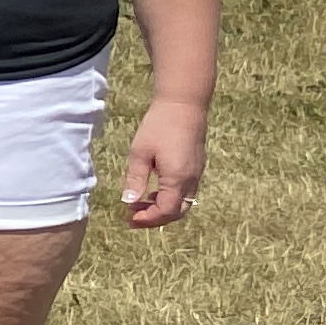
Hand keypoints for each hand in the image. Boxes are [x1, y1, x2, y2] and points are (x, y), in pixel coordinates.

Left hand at [118, 95, 206, 228]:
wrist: (183, 105)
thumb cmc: (159, 126)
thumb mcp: (140, 153)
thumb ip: (135, 179)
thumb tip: (128, 201)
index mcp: (177, 179)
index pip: (165, 211)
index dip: (148, 219)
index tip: (129, 219)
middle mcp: (191, 180)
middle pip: (177, 212)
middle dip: (155, 218)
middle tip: (133, 216)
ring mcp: (196, 173)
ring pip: (183, 202)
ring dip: (162, 208)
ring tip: (139, 204)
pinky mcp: (196, 166)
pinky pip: (185, 191)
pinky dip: (170, 197)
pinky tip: (153, 190)